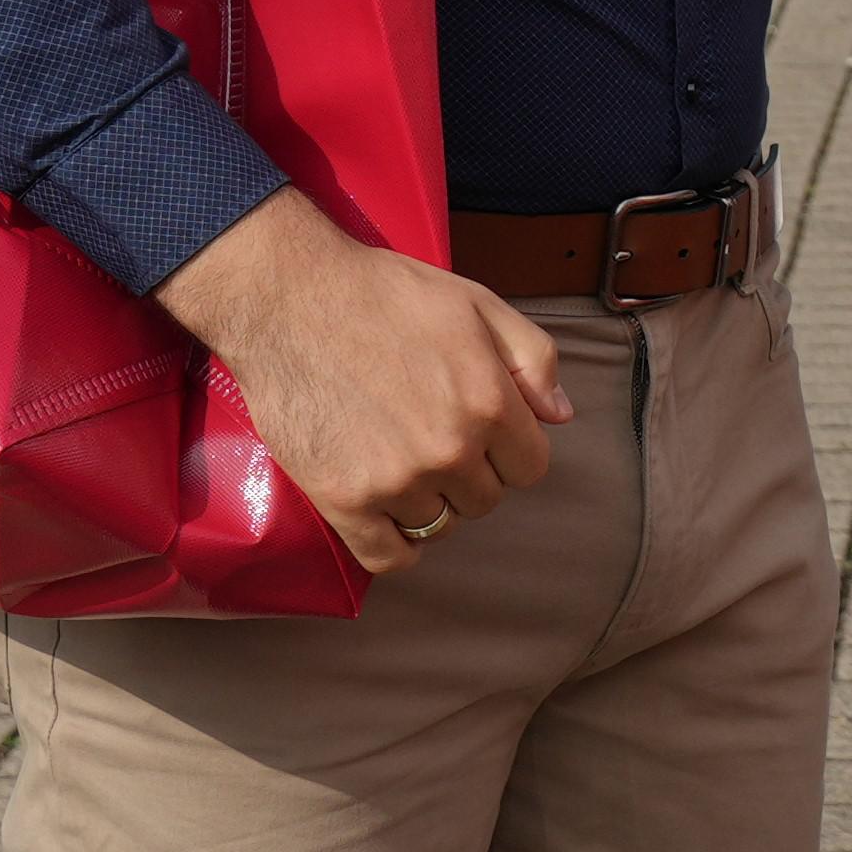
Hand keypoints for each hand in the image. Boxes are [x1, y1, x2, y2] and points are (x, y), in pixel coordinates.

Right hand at [155, 187, 570, 574]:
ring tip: (399, 459)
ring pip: (439, 525)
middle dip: (469, 473)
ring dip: (427, 501)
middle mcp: (449, 451)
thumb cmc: (387, 294)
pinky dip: (395, 546)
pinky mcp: (342, 500)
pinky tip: (387, 517)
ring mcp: (395, 481)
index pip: (529, 468)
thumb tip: (561, 416)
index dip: (508, 450)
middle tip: (431, 437)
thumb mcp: (480, 305)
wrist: (291, 298)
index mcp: (490, 404)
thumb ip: (534, 359)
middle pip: (485, 499)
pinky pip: (388, 557)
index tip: (481, 432)